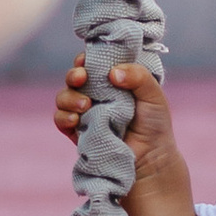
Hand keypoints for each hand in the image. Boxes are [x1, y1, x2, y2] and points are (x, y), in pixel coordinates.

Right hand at [54, 55, 182, 180]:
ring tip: (85, 105)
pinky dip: (63, 117)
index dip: (86, 58)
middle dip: (74, 74)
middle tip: (81, 78)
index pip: (93, 62)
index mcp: (112, 79)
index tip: (87, 60)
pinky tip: (75, 119)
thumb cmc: (154, 123)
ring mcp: (85, 112)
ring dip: (69, 97)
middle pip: (74, 77)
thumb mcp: (153, 94)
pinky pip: (61, 119)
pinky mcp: (77, 131)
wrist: (151, 157)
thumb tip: (112, 73)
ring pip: (64, 96)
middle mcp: (95, 93)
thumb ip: (138, 76)